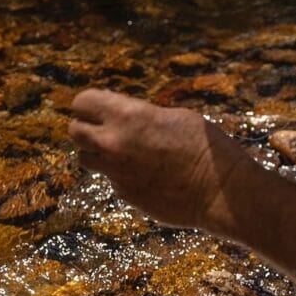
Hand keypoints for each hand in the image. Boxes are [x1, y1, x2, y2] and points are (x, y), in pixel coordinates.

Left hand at [67, 89, 256, 231]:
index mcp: (129, 116)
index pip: (83, 102)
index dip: (91, 104)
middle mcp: (114, 143)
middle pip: (75, 131)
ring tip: (124, 154)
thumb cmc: (208, 149)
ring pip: (85, 158)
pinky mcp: (124, 194)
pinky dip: (123, 175)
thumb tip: (127, 118)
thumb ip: (145, 115)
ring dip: (99, 154)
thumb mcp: (178, 117)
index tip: (102, 108)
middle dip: (88, 128)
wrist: (220, 192)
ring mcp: (116, 171)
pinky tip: (148, 175)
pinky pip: (111, 179)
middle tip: (107, 130)